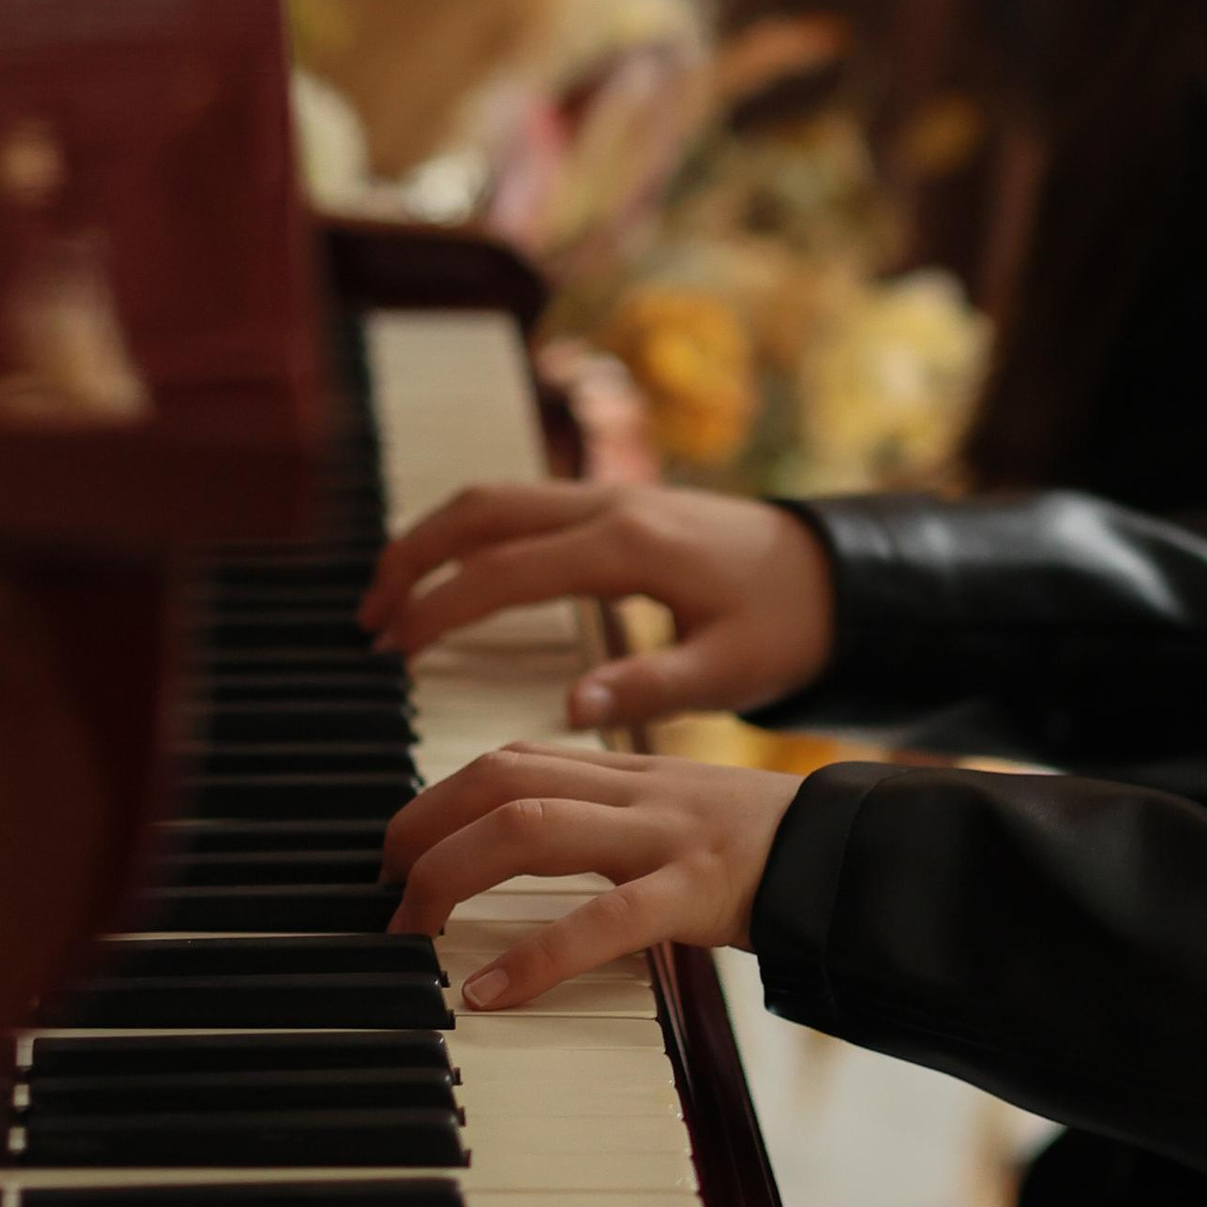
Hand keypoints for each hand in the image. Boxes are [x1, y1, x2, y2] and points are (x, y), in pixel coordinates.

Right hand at [359, 481, 836, 726]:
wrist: (839, 574)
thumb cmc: (788, 625)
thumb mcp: (732, 671)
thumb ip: (651, 686)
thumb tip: (568, 711)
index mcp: (631, 546)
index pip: (508, 567)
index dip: (442, 606)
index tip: (391, 650)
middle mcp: (614, 505)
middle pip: (483, 509)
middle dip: (413, 557)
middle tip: (367, 622)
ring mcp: (615, 495)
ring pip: (499, 496)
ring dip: (437, 538)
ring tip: (391, 600)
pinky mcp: (621, 502)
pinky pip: (527, 503)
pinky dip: (475, 530)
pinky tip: (455, 574)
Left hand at [383, 742, 803, 1003]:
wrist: (864, 850)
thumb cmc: (770, 845)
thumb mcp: (681, 815)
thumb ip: (612, 820)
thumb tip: (524, 844)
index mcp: (633, 775)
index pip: (513, 757)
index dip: (438, 797)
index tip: (396, 850)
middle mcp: (639, 792)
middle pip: (504, 777)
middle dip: (424, 827)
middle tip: (384, 891)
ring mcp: (666, 836)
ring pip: (534, 826)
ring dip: (451, 874)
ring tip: (410, 930)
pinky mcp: (699, 890)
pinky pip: (605, 919)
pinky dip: (536, 957)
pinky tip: (488, 995)